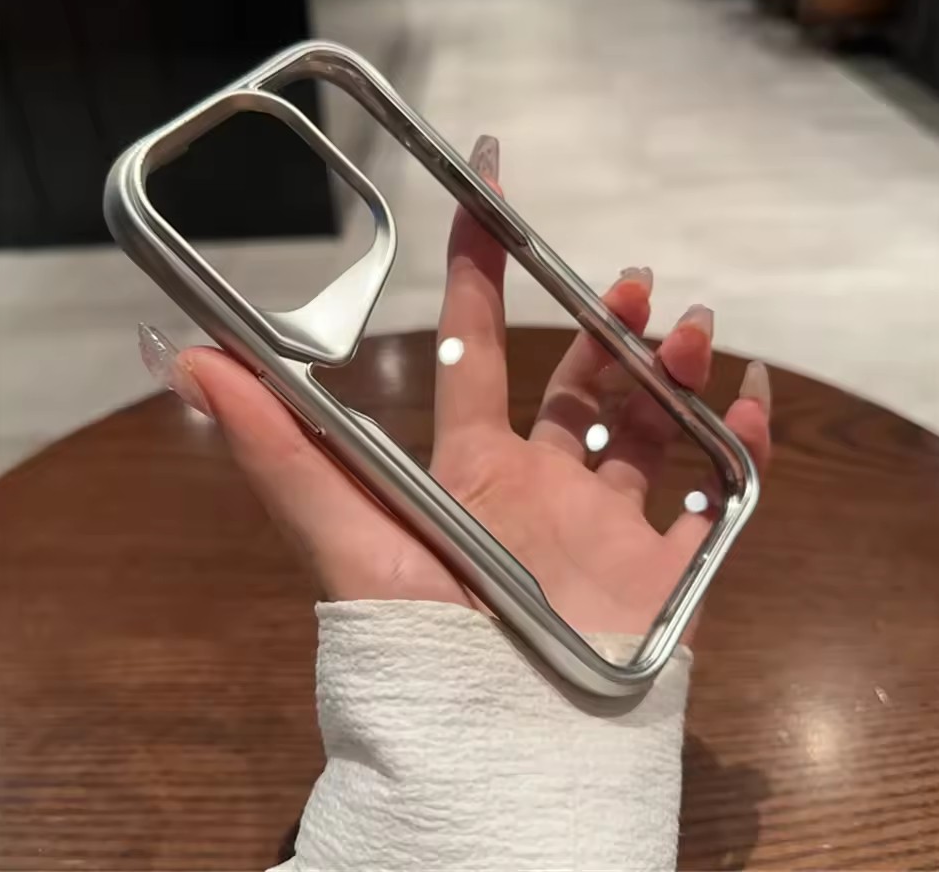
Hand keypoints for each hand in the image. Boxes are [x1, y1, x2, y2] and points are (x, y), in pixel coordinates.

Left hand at [172, 136, 770, 637]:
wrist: (495, 741)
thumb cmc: (416, 635)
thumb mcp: (342, 530)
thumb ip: (276, 448)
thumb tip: (192, 359)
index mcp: (475, 468)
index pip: (478, 350)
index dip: (480, 274)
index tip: (491, 197)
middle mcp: (542, 487)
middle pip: (581, 386)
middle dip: (607, 326)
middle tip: (632, 285)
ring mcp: (607, 526)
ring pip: (651, 427)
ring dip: (673, 369)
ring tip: (689, 327)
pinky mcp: (666, 569)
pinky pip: (718, 497)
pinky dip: (740, 445)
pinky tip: (746, 400)